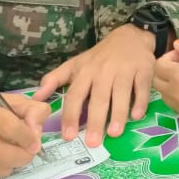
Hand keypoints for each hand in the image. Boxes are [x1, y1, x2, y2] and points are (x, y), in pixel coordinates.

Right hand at [0, 91, 49, 178]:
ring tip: (9, 153)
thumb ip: (29, 109)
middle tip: (27, 151)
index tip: (35, 142)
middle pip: (5, 154)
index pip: (9, 127)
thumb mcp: (3, 99)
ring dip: (11, 164)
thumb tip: (38, 130)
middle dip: (24, 155)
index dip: (28, 137)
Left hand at [33, 24, 156, 145]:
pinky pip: (141, 88)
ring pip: (121, 94)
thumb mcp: (75, 64)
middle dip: (95, 120)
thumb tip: (35, 98)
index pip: (75, 96)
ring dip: (118, 114)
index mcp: (85, 72)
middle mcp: (104, 71)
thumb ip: (54, 80)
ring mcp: (125, 70)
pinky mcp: (144, 69)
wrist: (130, 37)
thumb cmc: (100, 56)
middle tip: (93, 142)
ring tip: (114, 133)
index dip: (71, 116)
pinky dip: (140, 102)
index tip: (68, 136)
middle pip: (99, 98)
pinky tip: (136, 116)